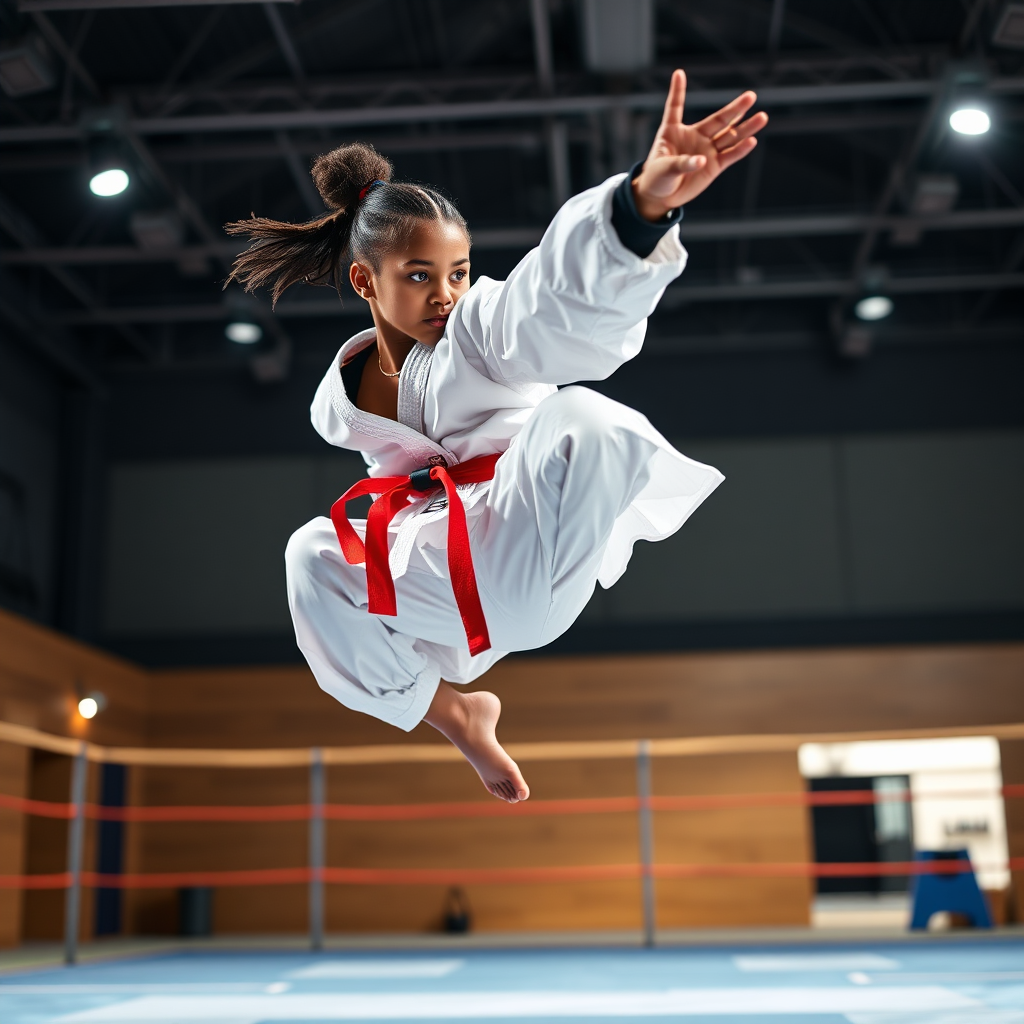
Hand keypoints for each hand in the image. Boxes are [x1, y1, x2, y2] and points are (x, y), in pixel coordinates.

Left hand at [632, 69, 767, 221]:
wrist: (662, 196)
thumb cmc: (657, 177)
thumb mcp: (663, 168)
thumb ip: (681, 162)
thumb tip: (703, 160)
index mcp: (674, 131)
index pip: (675, 107)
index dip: (677, 91)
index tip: (678, 73)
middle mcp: (694, 136)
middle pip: (717, 120)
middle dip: (734, 109)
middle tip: (751, 96)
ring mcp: (707, 150)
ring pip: (730, 136)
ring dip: (745, 128)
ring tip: (762, 117)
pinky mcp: (714, 166)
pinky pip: (730, 156)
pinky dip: (740, 150)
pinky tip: (751, 141)